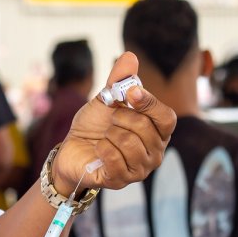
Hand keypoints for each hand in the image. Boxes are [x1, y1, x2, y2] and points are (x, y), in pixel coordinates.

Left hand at [54, 52, 176, 191]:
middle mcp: (155, 152)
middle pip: (146, 129)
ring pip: (129, 144)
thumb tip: (129, 56)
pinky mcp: (122, 180)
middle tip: (110, 120)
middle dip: (121, 118)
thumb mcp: (106, 99)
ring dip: (110, 134)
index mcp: (157, 131)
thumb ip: (119, 80)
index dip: (150, 104)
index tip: (130, 92)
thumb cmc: (94, 126)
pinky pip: (115, 159)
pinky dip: (102, 149)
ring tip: (104, 136)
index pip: (167, 118)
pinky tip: (98, 149)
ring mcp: (140, 169)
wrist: (71, 150)